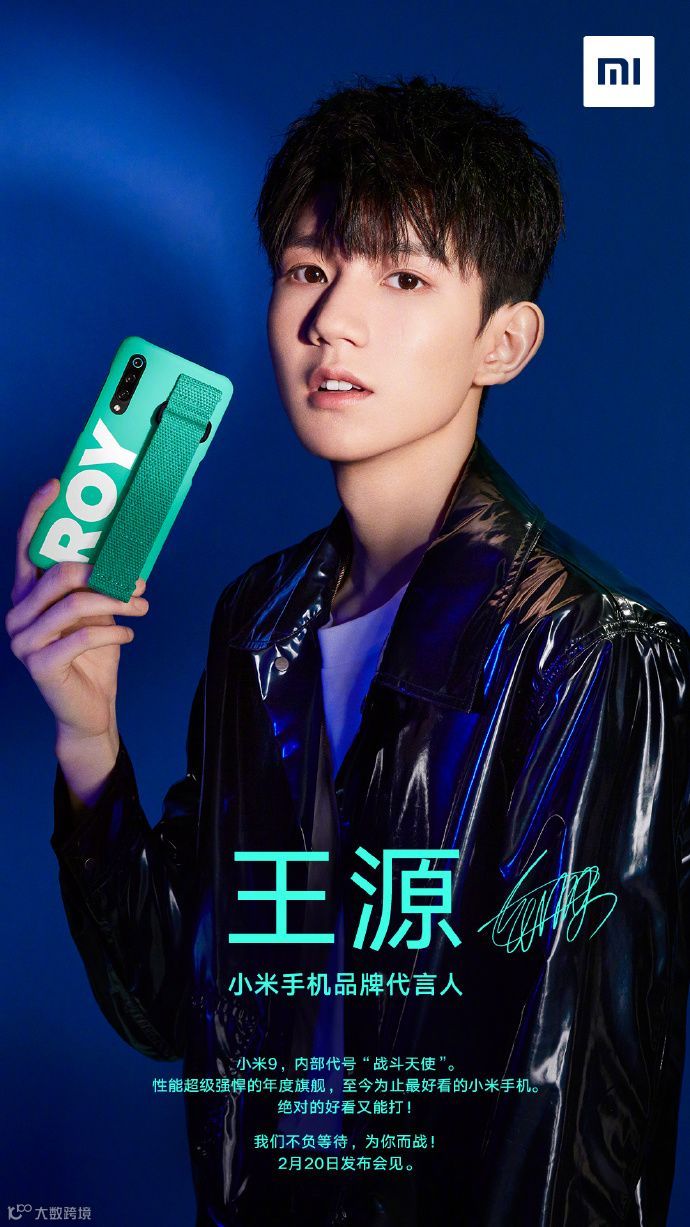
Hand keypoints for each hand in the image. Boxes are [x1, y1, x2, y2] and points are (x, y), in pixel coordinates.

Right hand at [6, 478, 149, 740]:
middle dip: (105, 574)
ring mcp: (24, 640)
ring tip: (142, 606)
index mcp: (28, 594)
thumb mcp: (97, 612)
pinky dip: (113, 632)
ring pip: (75, 605)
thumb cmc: (93, 655)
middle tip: (137, 580)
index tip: (56, 485)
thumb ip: (98, 583)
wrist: (88, 710)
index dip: (36, 513)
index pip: (25, 546)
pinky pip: (83, 637)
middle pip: (60, 574)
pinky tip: (129, 633)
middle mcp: (18, 613)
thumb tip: (127, 551)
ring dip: (117, 603)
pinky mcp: (39, 665)